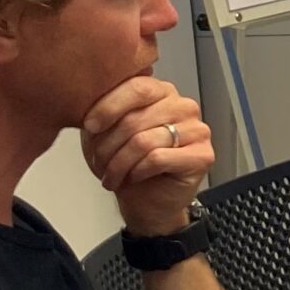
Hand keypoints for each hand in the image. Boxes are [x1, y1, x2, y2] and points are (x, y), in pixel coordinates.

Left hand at [81, 76, 215, 236]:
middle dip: (108, 145)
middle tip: (98, 161)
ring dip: (119, 163)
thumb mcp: (105, 132)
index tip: (90, 126)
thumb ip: (103, 110)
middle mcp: (183, 106)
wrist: (147, 201)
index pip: (137, 87)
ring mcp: (197, 130)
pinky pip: (158, 159)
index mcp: (161, 93)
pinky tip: (133, 177)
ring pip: (144, 141)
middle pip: (136, 118)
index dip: (108, 107)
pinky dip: (137, 171)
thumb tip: (87, 99)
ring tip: (111, 175)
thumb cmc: (128, 164)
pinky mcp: (202, 155)